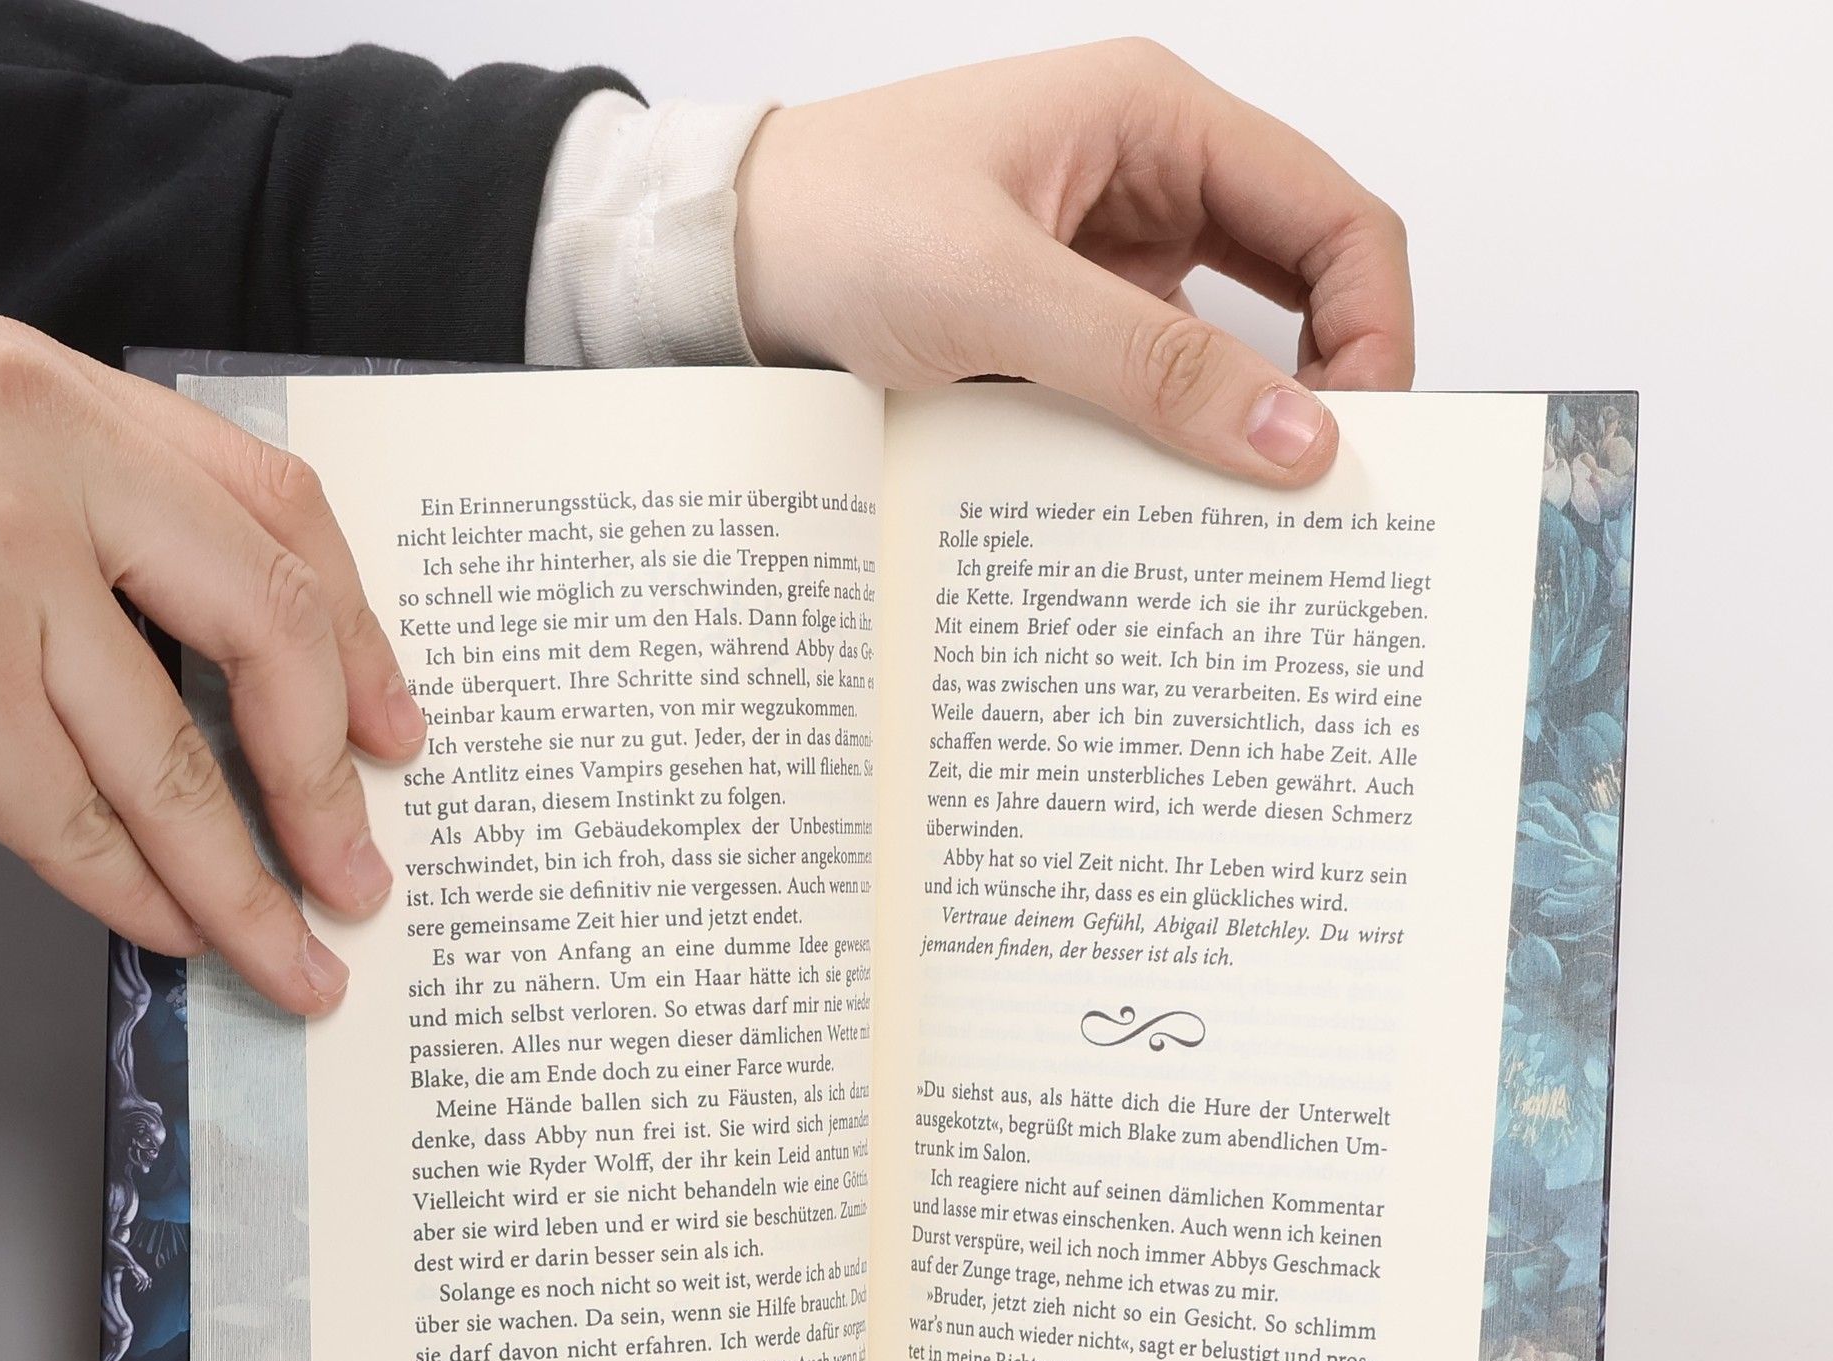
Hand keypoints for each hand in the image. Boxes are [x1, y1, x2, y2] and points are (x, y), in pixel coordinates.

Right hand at [0, 318, 425, 1013]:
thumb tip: (257, 687)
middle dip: (327, 779)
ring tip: (294, 954)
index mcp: (57, 394)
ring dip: (245, 883)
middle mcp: (32, 460)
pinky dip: (134, 891)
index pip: (278, 511)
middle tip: (363, 875)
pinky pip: (72, 819)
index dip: (358, 635)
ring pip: (173, 761)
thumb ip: (98, 523)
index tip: (396, 731)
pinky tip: (172, 932)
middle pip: (265, 631)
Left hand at [735, 39, 1412, 482]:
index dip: (1373, 322)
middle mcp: (1150, 178)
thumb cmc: (833, 222)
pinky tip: (1174, 493)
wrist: (723, 262)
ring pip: (1234, 339)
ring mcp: (1111, 254)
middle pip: (1305, 277)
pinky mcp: (1068, 322)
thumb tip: (1293, 436)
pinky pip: (1158, 379)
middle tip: (1324, 484)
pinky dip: (1178, 433)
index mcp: (1157, 120)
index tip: (1362, 432)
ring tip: (1258, 503)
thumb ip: (1150, 363)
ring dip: (1250, 415)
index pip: (1332, 213)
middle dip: (1331, 376)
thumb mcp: (997, 293)